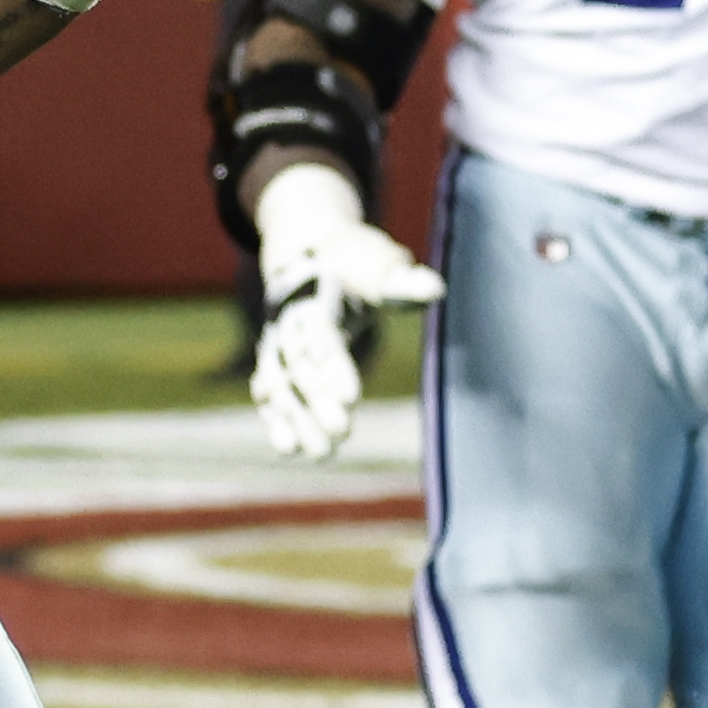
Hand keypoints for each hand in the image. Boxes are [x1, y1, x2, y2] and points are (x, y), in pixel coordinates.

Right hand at [244, 156, 440, 464]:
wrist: (312, 255)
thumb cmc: (355, 263)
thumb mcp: (379, 264)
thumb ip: (403, 282)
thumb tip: (436, 290)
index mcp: (315, 297)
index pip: (321, 335)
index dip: (334, 367)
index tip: (352, 398)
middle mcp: (289, 324)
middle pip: (299, 367)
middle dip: (318, 401)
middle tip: (343, 431)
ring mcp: (279, 345)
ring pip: (282, 386)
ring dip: (298, 419)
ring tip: (320, 452)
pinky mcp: (277, 364)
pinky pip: (272, 394)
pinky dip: (277, 420)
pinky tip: (288, 450)